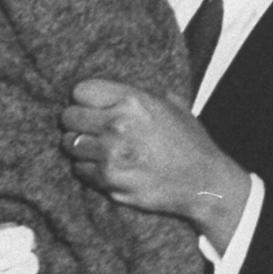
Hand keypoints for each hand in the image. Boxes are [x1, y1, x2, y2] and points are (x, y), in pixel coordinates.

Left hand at [62, 79, 250, 249]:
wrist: (203, 183)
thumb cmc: (190, 144)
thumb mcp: (174, 107)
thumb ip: (144, 95)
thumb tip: (120, 90)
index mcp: (133, 101)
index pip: (81, 91)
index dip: (87, 100)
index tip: (94, 108)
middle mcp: (118, 125)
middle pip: (69, 117)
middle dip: (79, 123)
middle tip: (93, 130)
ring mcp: (111, 154)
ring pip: (70, 144)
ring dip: (82, 147)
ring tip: (100, 150)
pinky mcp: (108, 180)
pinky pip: (80, 169)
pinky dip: (90, 169)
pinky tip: (109, 167)